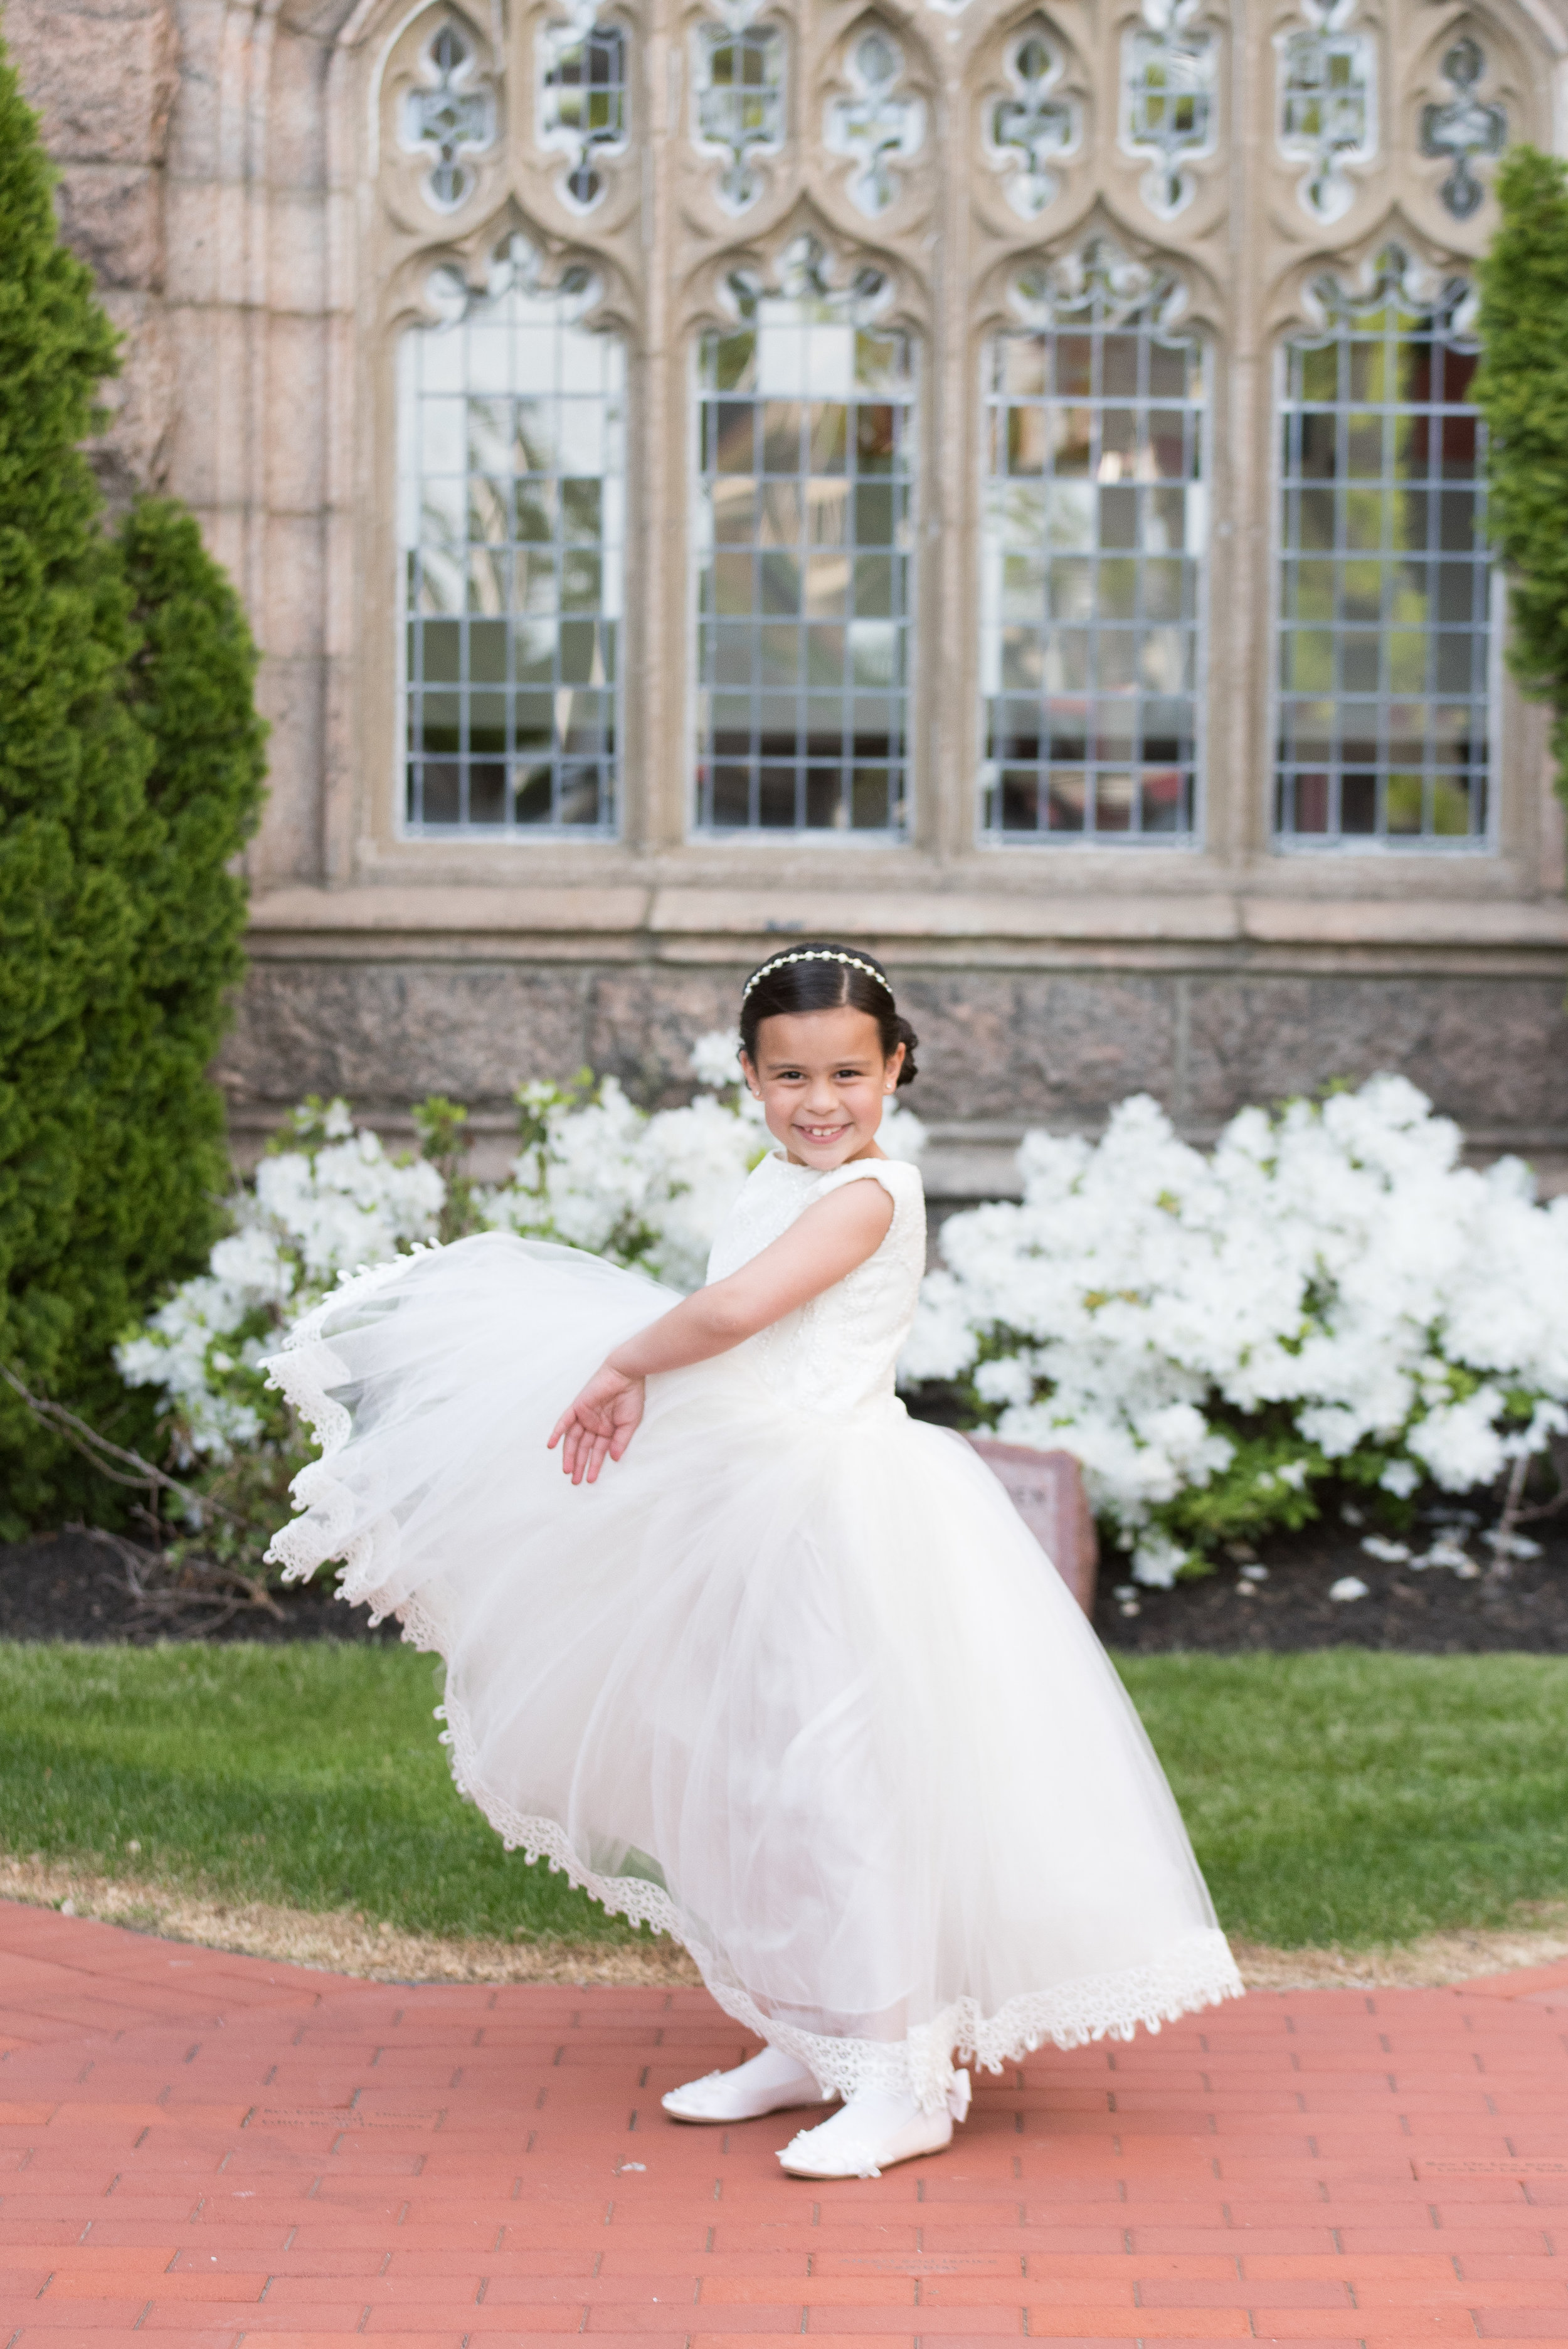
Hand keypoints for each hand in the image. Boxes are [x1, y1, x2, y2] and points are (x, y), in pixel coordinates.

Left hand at [546, 1361, 645, 1485]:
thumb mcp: (630, 1423)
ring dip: (569, 1455)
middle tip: (575, 1481)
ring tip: (568, 1471)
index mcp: (607, 1430)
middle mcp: (594, 1425)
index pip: (598, 1451)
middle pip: (583, 1448)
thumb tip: (614, 1458)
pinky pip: (564, 1421)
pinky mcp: (578, 1407)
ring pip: (573, 1439)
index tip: (591, 1479)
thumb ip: (621, 1441)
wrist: (625, 1375)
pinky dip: (558, 1433)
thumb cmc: (631, 1397)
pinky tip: (552, 1446)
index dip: (595, 1466)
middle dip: (580, 1465)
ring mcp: (584, 1417)